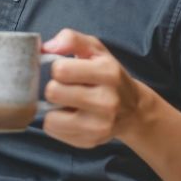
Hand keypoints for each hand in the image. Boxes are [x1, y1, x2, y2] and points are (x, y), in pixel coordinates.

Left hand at [41, 28, 150, 147]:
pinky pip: (53, 131)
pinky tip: (71, 116)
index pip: (60, 69)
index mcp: (108, 73)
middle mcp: (106, 101)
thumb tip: (46, 47)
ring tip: (67, 103)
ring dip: (53, 108)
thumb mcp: (95, 49)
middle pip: (53, 92)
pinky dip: (57, 122)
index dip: (58, 68)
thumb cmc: (108, 75)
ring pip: (50, 117)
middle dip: (54, 88)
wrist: (133, 110)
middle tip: (66, 87)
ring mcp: (99, 126)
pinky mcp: (89, 142)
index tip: (66, 70)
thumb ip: (71, 39)